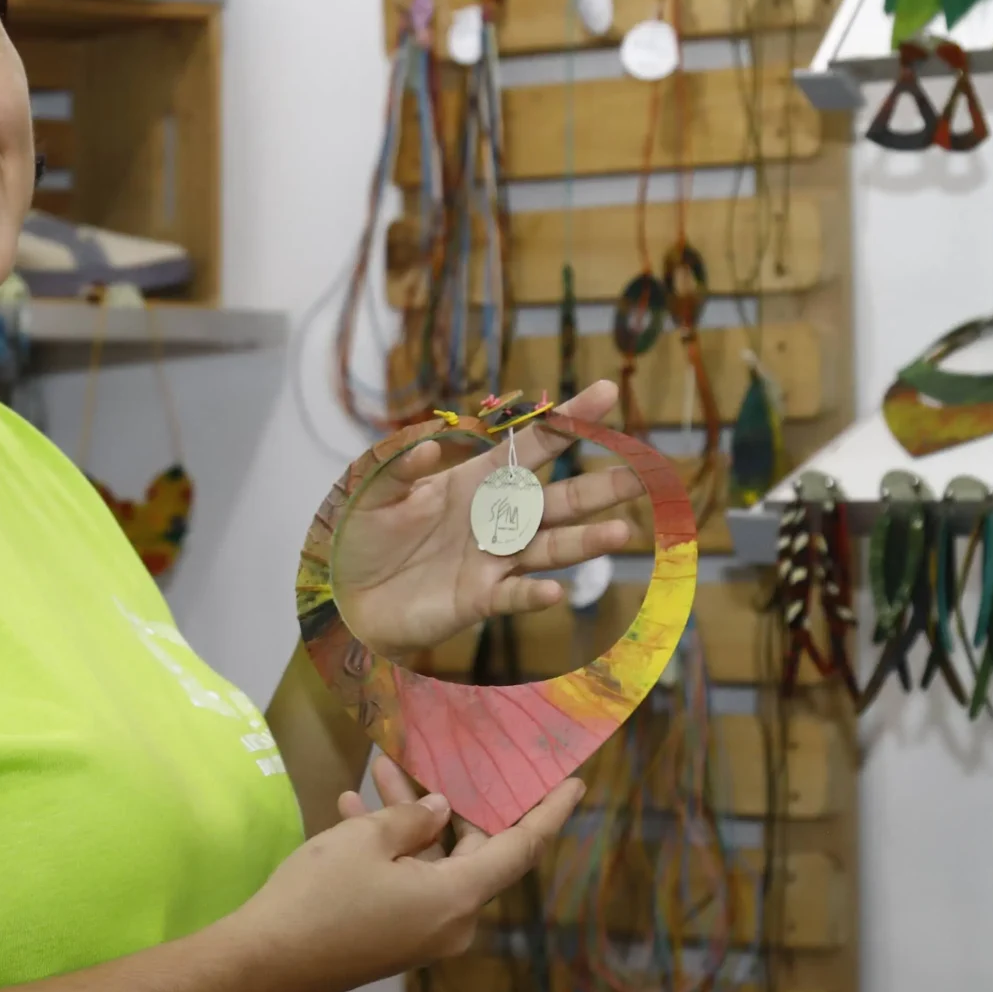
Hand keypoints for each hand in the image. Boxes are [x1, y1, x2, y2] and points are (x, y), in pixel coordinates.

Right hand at [232, 760, 582, 991]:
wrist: (264, 961)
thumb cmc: (320, 894)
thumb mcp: (366, 840)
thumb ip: (412, 820)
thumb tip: (439, 813)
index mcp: (457, 898)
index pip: (520, 848)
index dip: (548, 813)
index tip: (574, 782)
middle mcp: (451, 923)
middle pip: (471, 851)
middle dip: (453, 800)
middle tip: (445, 756)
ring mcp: (421, 935)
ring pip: (433, 863)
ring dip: (411, 819)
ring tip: (379, 769)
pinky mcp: (393, 939)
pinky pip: (408, 884)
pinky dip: (391, 850)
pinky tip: (352, 808)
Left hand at [328, 381, 640, 661]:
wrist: (347, 594)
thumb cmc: (364, 536)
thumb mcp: (374, 491)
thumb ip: (400, 466)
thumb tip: (428, 444)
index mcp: (477, 479)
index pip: (533, 444)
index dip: (568, 418)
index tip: (605, 393)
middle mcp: (495, 517)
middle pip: (559, 499)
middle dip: (601, 487)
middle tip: (644, 474)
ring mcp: (492, 559)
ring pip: (550, 547)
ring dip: (585, 541)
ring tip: (622, 533)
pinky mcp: (479, 598)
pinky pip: (513, 594)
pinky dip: (531, 594)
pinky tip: (553, 592)